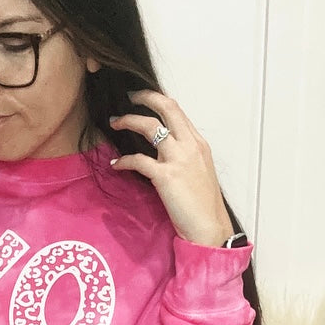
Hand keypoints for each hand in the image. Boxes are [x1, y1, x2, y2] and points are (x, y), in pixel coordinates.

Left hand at [109, 90, 233, 246]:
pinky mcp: (165, 176)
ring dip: (129, 121)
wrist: (209, 227)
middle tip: (128, 98)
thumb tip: (165, 151)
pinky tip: (115, 163)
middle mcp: (190, 146)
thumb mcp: (199, 172)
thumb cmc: (204, 206)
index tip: (144, 99)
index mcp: (198, 144)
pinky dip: (123, 160)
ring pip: (149, 127)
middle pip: (166, 108)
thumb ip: (185, 157)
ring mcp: (178, 159)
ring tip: (115, 123)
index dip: (159, 100)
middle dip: (145, 97)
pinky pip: (138, 160)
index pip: (178, 111)